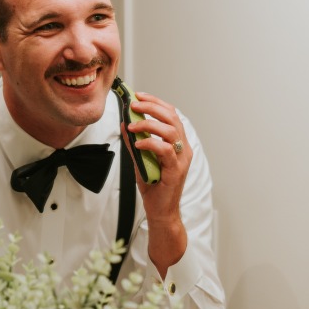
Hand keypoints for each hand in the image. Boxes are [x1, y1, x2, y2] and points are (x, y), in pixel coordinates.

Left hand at [120, 90, 188, 273]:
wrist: (160, 211)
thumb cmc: (154, 186)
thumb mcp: (140, 160)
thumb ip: (135, 142)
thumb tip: (125, 123)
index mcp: (178, 143)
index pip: (170, 115)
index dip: (155, 102)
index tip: (138, 96)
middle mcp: (184, 149)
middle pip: (172, 118)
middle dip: (152, 107)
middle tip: (134, 105)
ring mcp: (182, 160)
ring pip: (171, 132)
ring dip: (149, 125)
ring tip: (132, 126)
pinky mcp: (176, 171)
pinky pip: (166, 151)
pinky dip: (150, 143)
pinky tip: (138, 143)